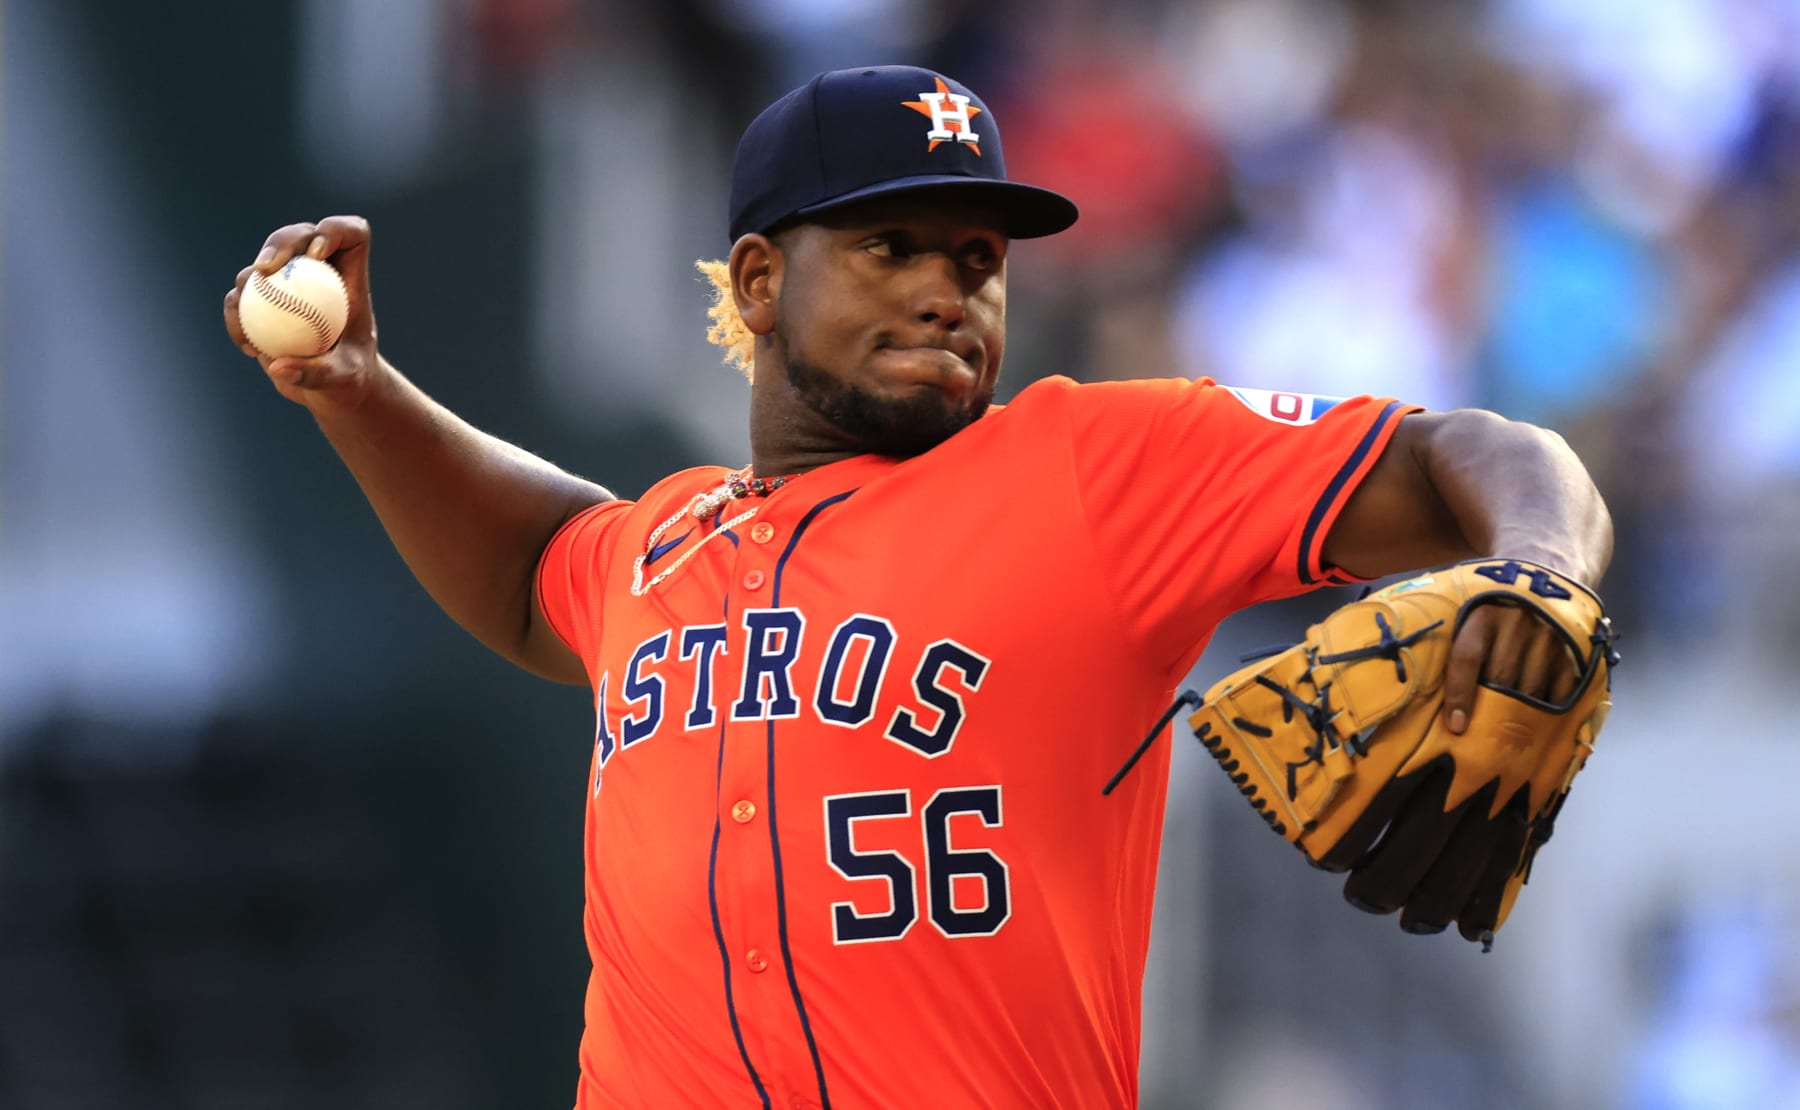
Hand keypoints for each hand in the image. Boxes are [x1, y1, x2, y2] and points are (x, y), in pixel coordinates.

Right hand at [223, 215, 379, 414]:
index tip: (316, 255)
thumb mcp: (343, 380)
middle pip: (299, 235)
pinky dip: (236, 317)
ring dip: (249, 283)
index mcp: (350, 278)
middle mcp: (318, 272)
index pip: (350, 233)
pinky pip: (240, 297)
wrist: (332, 391)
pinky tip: (247, 346)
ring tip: (253, 324)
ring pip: (262, 263)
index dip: (334, 230)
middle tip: (264, 269)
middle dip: (280, 242)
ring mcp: (288, 283)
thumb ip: (318, 374)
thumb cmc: (351, 380)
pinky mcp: (263, 300)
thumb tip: (277, 367)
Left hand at [1441, 596, 1581, 734]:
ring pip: (1530, 692)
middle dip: (1490, 712)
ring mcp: (1547, 638)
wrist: (1548, 585)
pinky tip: (1539, 720)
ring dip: (1519, 716)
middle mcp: (1516, 624)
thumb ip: (1459, 652)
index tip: (1457, 726)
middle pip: (1500, 680)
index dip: (1459, 695)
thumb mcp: (1474, 619)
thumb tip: (1447, 703)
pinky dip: (1548, 710)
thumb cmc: (1497, 613)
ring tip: (1511, 735)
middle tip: (1483, 740)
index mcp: (1482, 616)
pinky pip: (1559, 693)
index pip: (1466, 658)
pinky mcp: (1572, 652)